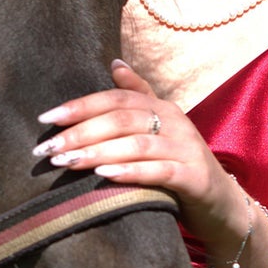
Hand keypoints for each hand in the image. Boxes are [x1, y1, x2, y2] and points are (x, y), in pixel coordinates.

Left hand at [33, 59, 248, 257]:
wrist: (222, 205)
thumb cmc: (180, 166)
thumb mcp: (160, 129)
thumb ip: (138, 97)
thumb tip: (115, 62)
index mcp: (162, 107)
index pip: (117, 98)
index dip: (81, 106)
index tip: (46, 118)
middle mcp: (176, 122)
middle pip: (122, 120)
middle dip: (80, 132)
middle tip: (48, 149)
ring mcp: (187, 149)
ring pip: (136, 144)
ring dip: (97, 153)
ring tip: (66, 163)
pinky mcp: (194, 178)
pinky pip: (159, 171)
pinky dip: (130, 172)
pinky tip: (104, 176)